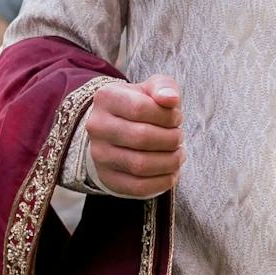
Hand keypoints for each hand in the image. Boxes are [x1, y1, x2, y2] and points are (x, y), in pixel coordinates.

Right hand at [86, 77, 184, 197]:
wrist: (116, 129)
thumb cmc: (140, 105)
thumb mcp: (151, 89)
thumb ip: (164, 87)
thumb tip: (171, 99)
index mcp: (106, 98)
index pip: (141, 108)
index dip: (167, 116)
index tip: (176, 118)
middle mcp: (97, 126)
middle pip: (142, 137)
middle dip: (171, 139)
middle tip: (178, 138)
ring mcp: (99, 154)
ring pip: (141, 165)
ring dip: (170, 161)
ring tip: (178, 154)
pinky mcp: (108, 178)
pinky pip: (139, 187)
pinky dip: (163, 181)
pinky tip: (172, 172)